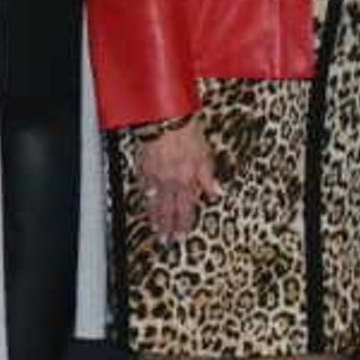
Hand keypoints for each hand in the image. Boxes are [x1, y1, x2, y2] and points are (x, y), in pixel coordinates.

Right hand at [134, 120, 218, 241]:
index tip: (181, 237)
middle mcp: (170, 181)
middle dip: (168, 228)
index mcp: (187, 180)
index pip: (186, 209)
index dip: (184, 224)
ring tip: (155, 229)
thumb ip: (209, 178)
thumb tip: (217, 193)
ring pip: (154, 202)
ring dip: (155, 218)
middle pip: (168, 210)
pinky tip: (145, 202)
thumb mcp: (205, 155)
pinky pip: (143, 186)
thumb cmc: (186, 131)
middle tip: (166, 242)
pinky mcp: (143, 167)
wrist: (165, 117)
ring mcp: (154, 176)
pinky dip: (144, 197)